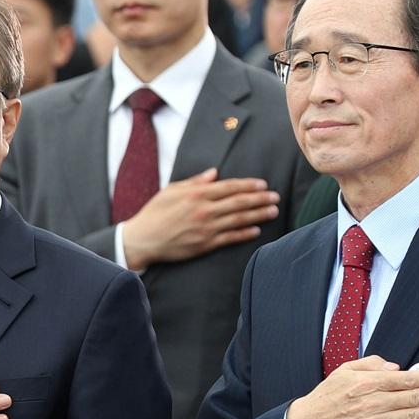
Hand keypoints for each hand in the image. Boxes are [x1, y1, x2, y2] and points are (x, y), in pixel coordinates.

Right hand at [120, 169, 281, 269]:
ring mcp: (206, 228)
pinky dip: (244, 233)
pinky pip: (230, 238)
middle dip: (260, 199)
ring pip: (238, 219)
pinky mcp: (205, 244)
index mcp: (197, 194)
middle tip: (275, 197)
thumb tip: (214, 173)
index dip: (248, 185)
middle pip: (239, 202)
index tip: (262, 184)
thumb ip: (195, 181)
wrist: (143, 239)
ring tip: (273, 211)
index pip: (229, 187)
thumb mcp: (172, 190)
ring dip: (258, 215)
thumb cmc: (155, 212)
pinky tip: (256, 230)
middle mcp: (204, 210)